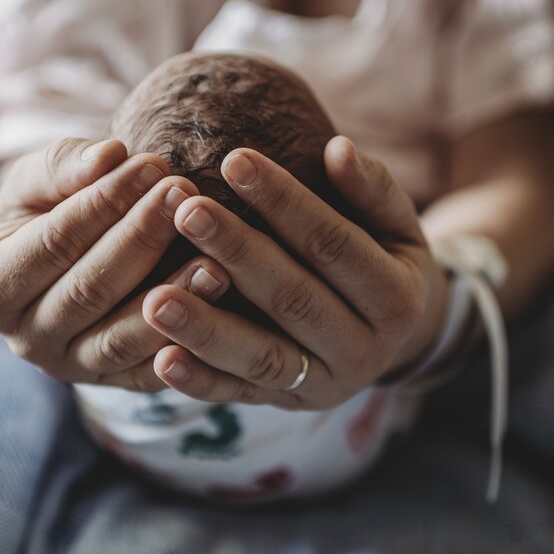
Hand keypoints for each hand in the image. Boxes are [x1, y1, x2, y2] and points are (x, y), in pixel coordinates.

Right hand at [0, 138, 230, 391]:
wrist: (66, 258)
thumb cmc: (49, 208)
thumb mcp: (40, 180)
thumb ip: (66, 164)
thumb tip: (109, 156)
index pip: (53, 243)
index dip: (104, 203)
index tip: (152, 164)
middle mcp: (25, 338)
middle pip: (90, 290)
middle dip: (142, 237)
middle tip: (188, 195)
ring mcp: (71, 368)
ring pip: (123, 337)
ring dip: (173, 294)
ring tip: (216, 256)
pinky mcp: (116, 385)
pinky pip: (153, 373)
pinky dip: (187, 345)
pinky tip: (222, 306)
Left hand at [142, 136, 449, 408]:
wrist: (395, 338)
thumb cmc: (384, 261)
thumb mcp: (396, 226)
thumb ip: (372, 189)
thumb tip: (340, 148)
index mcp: (397, 299)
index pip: (333, 244)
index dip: (285, 202)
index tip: (234, 160)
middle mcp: (366, 350)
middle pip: (294, 299)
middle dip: (237, 254)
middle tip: (186, 212)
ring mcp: (325, 385)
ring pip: (262, 357)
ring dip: (207, 329)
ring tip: (155, 298)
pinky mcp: (287, 404)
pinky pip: (240, 396)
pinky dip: (201, 382)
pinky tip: (161, 359)